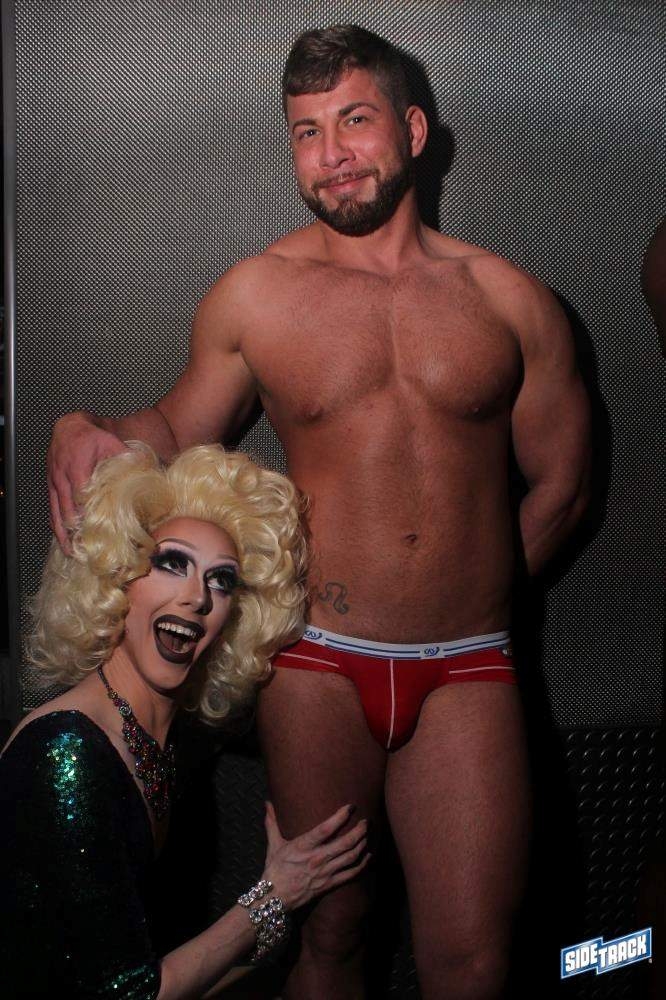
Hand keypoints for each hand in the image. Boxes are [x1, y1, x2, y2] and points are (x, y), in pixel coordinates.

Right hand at [47, 411, 126, 551]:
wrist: (69, 427)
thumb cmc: (92, 436)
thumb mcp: (112, 443)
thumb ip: (127, 458)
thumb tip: (147, 471)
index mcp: (77, 465)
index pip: (81, 496)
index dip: (87, 514)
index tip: (97, 531)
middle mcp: (62, 476)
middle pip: (68, 508)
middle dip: (77, 530)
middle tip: (88, 549)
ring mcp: (54, 482)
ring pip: (57, 512)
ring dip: (64, 533)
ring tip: (73, 552)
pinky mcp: (50, 487)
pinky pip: (52, 509)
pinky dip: (57, 526)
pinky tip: (64, 540)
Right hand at [260, 802, 368, 910]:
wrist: (275, 898)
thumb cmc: (275, 869)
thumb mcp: (273, 844)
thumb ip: (272, 822)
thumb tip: (267, 803)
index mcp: (303, 846)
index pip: (325, 829)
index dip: (340, 817)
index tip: (350, 807)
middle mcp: (317, 859)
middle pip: (344, 843)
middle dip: (359, 831)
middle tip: (366, 821)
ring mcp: (325, 873)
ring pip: (350, 857)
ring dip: (362, 845)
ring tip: (367, 834)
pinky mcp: (329, 884)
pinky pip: (350, 874)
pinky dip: (362, 865)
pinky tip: (368, 856)